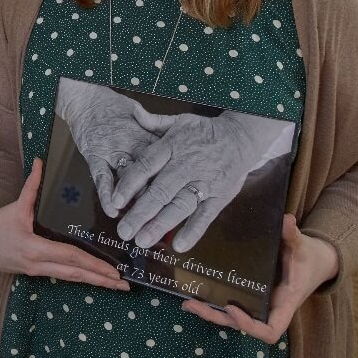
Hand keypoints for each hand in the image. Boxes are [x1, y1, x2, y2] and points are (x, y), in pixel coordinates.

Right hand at [0, 159, 129, 289]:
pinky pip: (62, 276)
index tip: (112, 269)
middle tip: (124, 284)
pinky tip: (93, 277)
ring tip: (115, 284)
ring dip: (93, 281)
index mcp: (35, 247)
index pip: (69, 256)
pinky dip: (79, 276)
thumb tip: (40, 161)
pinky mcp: (36, 272)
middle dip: (100, 279)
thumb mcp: (15, 206)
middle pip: (74, 274)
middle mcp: (38, 263)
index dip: (92, 263)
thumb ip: (30, 185)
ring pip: (70, 278)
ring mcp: (37, 270)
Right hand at [56, 78, 170, 216]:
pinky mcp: (95, 155)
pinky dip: (107, 195)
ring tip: (141, 222)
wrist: (86, 99)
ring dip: (135, 202)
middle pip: (151, 174)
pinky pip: (102, 178)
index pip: (167, 162)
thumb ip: (158, 132)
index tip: (187, 197)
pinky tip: (113, 210)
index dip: (176, 180)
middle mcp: (133, 145)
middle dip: (159, 198)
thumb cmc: (114, 108)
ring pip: (129, 179)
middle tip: (168, 219)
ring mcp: (113, 151)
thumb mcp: (142, 116)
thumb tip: (179, 143)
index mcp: (147, 136)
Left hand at [112, 111, 283, 250]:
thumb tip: (132, 113)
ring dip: (161, 225)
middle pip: (160, 192)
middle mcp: (186, 166)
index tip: (115, 200)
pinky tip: (178, 245)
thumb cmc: (204, 131)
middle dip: (140, 213)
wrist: (242, 136)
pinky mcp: (219, 196)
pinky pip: (205, 215)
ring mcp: (204, 182)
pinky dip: (193, 231)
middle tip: (123, 231)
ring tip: (143, 241)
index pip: (146, 166)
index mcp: (172, 147)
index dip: (130, 184)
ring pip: (179, 206)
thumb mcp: (179, 120)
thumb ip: (154, 122)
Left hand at [181, 214, 339, 341]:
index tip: (232, 307)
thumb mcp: (302, 246)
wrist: (315, 261)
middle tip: (192, 304)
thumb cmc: (309, 258)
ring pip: (233, 317)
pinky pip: (233, 304)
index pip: (269, 330)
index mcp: (284, 303)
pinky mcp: (252, 296)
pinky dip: (216, 303)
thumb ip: (293, 235)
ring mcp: (260, 304)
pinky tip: (195, 294)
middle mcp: (270, 308)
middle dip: (217, 317)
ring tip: (187, 302)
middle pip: (242, 325)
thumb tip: (286, 219)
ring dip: (211, 312)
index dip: (249, 325)